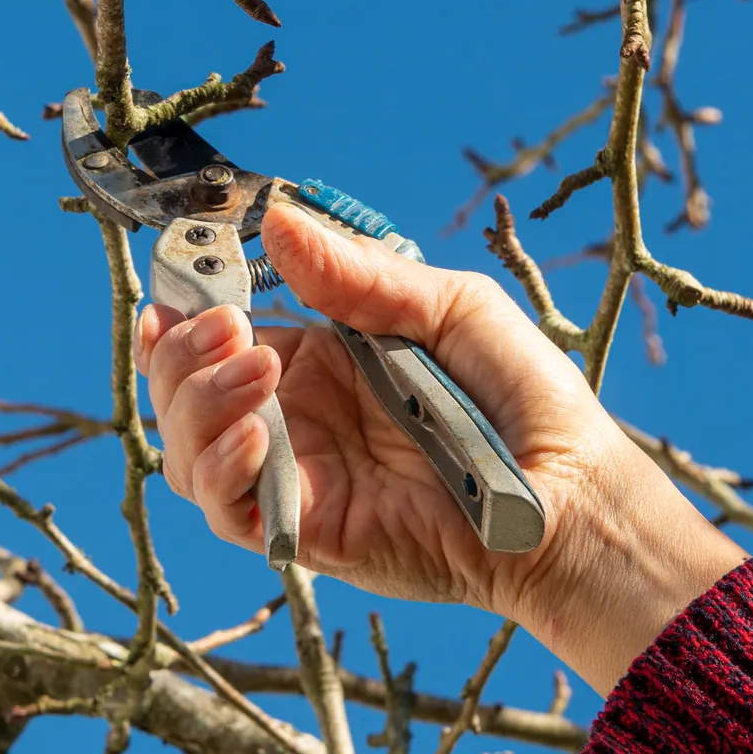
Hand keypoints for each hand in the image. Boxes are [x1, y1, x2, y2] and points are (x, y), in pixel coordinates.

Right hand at [136, 202, 746, 690]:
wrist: (573, 495)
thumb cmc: (525, 400)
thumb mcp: (448, 309)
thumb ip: (361, 276)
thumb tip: (277, 219)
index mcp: (322, 364)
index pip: (217, 338)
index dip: (181, 312)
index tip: (178, 285)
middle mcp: (299, 422)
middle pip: (184, 395)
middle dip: (181, 356)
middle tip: (225, 328)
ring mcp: (300, 480)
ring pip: (188, 454)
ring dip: (195, 405)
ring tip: (253, 368)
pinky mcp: (310, 534)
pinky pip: (230, 510)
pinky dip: (223, 467)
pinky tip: (260, 429)